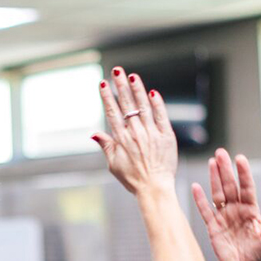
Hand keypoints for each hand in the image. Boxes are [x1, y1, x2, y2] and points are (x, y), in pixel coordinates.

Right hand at [93, 67, 177, 195]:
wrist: (154, 189)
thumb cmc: (133, 179)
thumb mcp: (114, 164)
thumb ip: (105, 145)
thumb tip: (93, 133)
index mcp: (121, 139)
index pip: (112, 113)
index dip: (107, 97)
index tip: (103, 83)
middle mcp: (135, 133)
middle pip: (127, 105)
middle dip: (120, 86)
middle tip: (116, 71)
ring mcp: (151, 134)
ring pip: (143, 106)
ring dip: (137, 90)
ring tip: (132, 77)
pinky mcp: (166, 136)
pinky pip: (161, 116)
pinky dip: (157, 104)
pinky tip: (152, 93)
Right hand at [191, 148, 260, 260]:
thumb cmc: (260, 256)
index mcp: (252, 211)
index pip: (247, 187)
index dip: (243, 173)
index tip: (240, 159)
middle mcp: (237, 211)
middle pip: (230, 186)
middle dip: (226, 170)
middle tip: (221, 153)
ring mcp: (224, 218)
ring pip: (218, 194)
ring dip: (214, 179)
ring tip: (211, 162)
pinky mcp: (213, 228)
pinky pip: (205, 211)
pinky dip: (200, 200)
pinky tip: (196, 186)